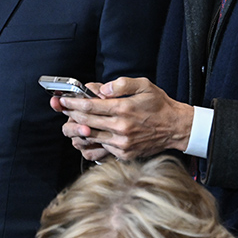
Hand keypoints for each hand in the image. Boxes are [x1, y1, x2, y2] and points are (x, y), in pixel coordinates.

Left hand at [56, 77, 193, 160]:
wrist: (176, 128)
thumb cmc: (159, 105)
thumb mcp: (143, 85)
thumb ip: (121, 84)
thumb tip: (102, 89)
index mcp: (123, 109)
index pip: (90, 106)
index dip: (73, 103)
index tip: (64, 100)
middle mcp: (121, 128)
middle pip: (86, 122)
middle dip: (71, 115)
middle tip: (62, 109)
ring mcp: (122, 143)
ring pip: (91, 137)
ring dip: (78, 129)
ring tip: (72, 122)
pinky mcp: (124, 154)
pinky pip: (102, 148)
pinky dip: (92, 141)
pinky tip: (88, 134)